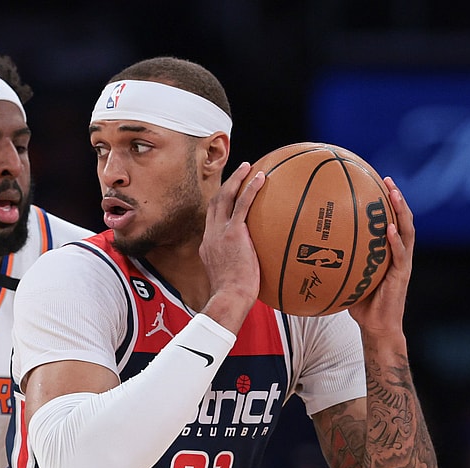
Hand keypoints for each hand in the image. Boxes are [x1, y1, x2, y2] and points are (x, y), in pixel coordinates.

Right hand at [199, 161, 264, 332]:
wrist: (229, 298)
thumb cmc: (234, 297)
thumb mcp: (231, 281)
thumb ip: (239, 270)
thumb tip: (255, 274)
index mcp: (208, 246)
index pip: (211, 221)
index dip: (219, 206)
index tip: (229, 198)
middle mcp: (210, 236)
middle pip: (214, 203)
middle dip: (225, 186)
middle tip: (239, 174)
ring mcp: (220, 233)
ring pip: (224, 198)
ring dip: (235, 179)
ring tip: (248, 167)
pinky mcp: (233, 233)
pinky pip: (242, 204)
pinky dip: (250, 188)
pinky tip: (261, 177)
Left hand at [348, 177, 413, 339]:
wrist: (378, 327)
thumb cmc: (361, 304)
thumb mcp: (346, 277)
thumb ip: (336, 262)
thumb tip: (306, 251)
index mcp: (388, 251)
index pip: (390, 220)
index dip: (385, 203)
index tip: (375, 182)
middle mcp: (398, 253)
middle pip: (402, 219)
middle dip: (397, 198)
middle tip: (388, 179)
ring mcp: (402, 263)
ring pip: (407, 231)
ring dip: (402, 211)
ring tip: (394, 195)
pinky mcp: (401, 275)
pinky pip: (400, 255)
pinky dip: (395, 241)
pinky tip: (390, 229)